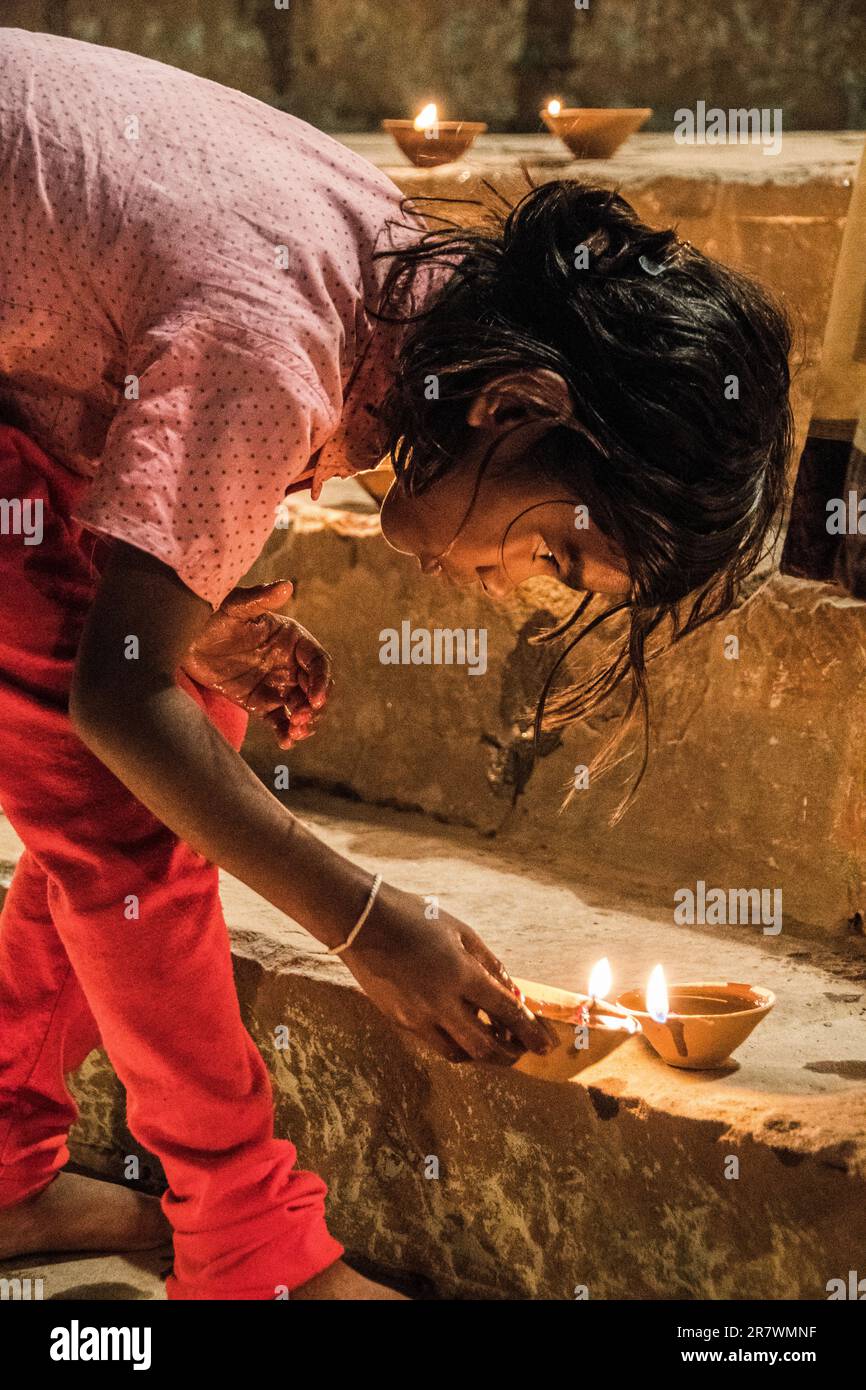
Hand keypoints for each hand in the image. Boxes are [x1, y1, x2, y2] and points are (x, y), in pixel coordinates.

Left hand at [182, 580, 331, 748]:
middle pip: (316, 689)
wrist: (185, 643)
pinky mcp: (261, 704)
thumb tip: (287, 585)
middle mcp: (290, 664)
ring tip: (296, 732)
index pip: (318, 663)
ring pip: (302, 708)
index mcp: (294, 641)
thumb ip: (259, 599)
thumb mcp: (234, 607)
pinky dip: (287, 734)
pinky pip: (281, 722)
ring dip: (306, 722)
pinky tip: (285, 743)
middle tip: (303, 718)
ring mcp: (277, 685)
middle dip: (316, 706)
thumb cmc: (212, 618)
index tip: (315, 698)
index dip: (322, 681)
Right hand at [341, 881, 558, 1063]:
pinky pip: (435, 1043)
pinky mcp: (400, 1021)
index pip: (506, 1013)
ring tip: (494, 1044)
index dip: (530, 1032)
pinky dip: (456, 1044)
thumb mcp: (461, 932)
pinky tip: (463, 1031)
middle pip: (484, 1046)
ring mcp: (417, 1016)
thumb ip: (489, 964)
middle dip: (509, 1055)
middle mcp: (441, 1002)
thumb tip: (512, 991)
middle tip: (522, 1052)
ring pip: (459, 1053)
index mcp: (461, 974)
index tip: (545, 1045)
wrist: (362, 923)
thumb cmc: (416, 918)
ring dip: (482, 1054)